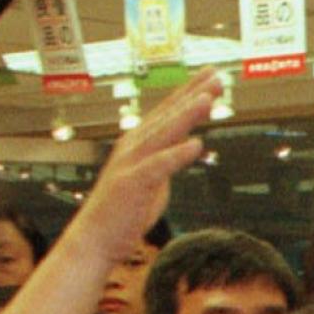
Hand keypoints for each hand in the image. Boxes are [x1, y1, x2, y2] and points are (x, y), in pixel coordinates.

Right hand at [59, 68, 217, 266]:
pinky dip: (177, 154)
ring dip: (186, 115)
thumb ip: (168, 160)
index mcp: (139, 143)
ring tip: (208, 99)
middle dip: (193, 94)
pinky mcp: (133, 183)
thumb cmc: (125, 211)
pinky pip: (159, 166)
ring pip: (163, 134)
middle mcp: (134, 146)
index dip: (190, 93)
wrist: (97, 239)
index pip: (168, 113)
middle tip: (217, 75)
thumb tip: (186, 147)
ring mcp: (132, 163)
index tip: (211, 76)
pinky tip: (196, 144)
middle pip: (168, 115)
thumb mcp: (153, 180)